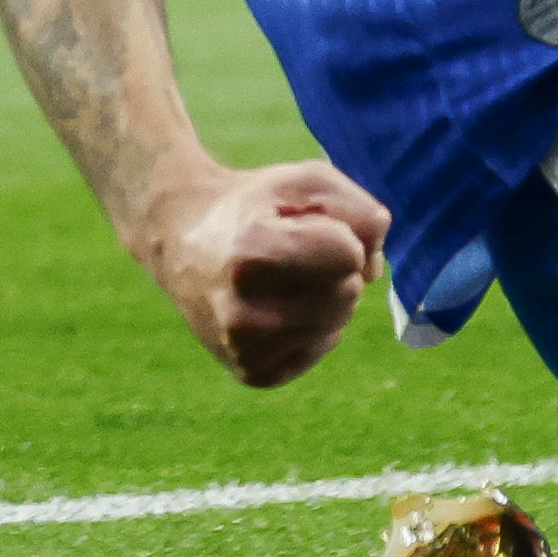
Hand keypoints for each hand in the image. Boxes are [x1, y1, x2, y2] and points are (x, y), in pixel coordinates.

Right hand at [139, 154, 392, 386]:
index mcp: (251, 254)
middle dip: (335, 267)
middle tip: (290, 252)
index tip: (300, 226)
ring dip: (326, 296)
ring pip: (338, 322)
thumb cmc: (255, 207)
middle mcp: (243, 312)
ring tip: (283, 278)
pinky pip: (322, 346)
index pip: (348, 255)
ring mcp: (246, 350)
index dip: (337, 233)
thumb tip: (373, 270)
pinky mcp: (254, 373)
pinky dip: (313, 325)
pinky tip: (278, 306)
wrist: (184, 241)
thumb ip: (359, 211)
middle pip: (348, 292)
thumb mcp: (306, 182)